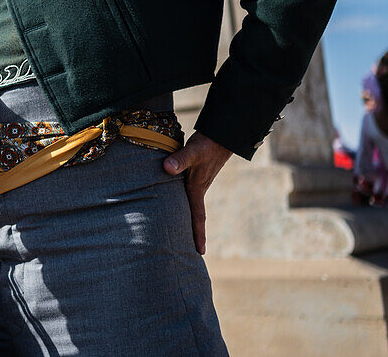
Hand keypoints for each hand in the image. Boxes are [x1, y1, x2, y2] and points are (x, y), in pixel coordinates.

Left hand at [163, 132, 231, 255]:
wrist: (221, 135)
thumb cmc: (207, 144)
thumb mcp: (193, 151)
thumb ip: (180, 160)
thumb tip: (167, 168)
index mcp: (197, 189)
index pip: (197, 216)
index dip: (197, 234)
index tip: (200, 253)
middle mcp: (197, 188)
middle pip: (192, 216)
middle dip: (190, 233)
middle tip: (184, 252)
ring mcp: (196, 181)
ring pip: (187, 204)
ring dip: (184, 217)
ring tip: (175, 232)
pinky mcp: (192, 173)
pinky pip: (184, 192)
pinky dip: (179, 201)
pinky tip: (170, 201)